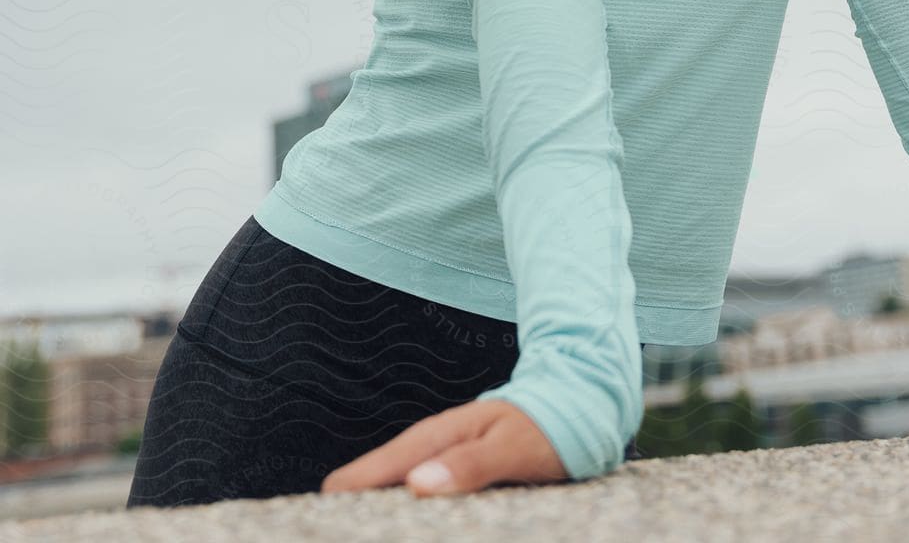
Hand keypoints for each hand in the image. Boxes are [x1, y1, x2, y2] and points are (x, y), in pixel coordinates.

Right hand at [320, 396, 568, 498]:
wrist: (577, 401)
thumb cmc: (547, 427)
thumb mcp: (512, 448)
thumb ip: (470, 466)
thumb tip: (417, 484)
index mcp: (444, 436)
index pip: (385, 465)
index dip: (353, 488)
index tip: (321, 509)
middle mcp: (437, 440)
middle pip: (382, 470)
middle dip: (352, 494)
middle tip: (318, 521)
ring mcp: (446, 448)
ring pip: (397, 474)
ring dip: (371, 496)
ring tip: (345, 519)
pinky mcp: (458, 460)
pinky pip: (416, 478)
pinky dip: (397, 495)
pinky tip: (392, 512)